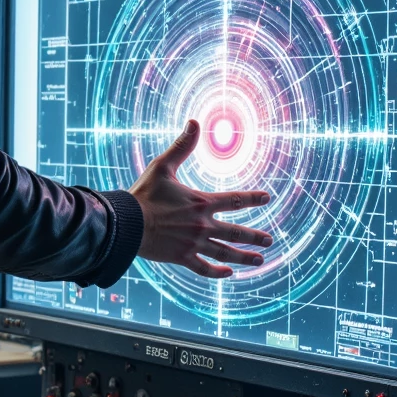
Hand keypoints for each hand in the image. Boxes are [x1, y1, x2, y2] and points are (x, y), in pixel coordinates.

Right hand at [130, 119, 272, 278]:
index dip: (252, 198)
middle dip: (254, 237)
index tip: (267, 198)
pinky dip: (216, 272)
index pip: (234, 200)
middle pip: (236, 232)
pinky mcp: (182, 257)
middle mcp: (202, 225)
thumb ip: (182, 146)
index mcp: (201, 203)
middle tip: (269, 240)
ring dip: (244, 257)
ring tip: (259, 260)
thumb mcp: (163, 166)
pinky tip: (227, 273)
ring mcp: (193, 244)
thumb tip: (194, 123)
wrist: (127, 223)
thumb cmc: (144, 194)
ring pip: (225, 252)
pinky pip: (203, 268)